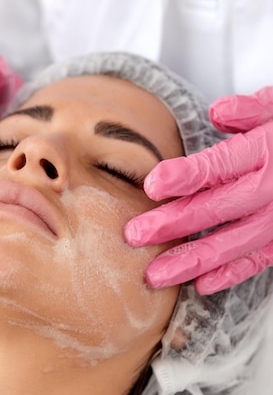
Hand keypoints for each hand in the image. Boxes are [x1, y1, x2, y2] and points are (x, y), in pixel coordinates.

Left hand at [124, 86, 272, 293]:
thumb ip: (249, 110)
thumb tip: (218, 112)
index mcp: (265, 152)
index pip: (219, 166)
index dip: (185, 176)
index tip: (152, 186)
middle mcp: (271, 189)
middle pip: (217, 209)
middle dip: (174, 223)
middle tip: (135, 235)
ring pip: (232, 244)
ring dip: (192, 261)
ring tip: (155, 275)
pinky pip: (256, 261)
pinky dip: (229, 275)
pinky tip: (198, 284)